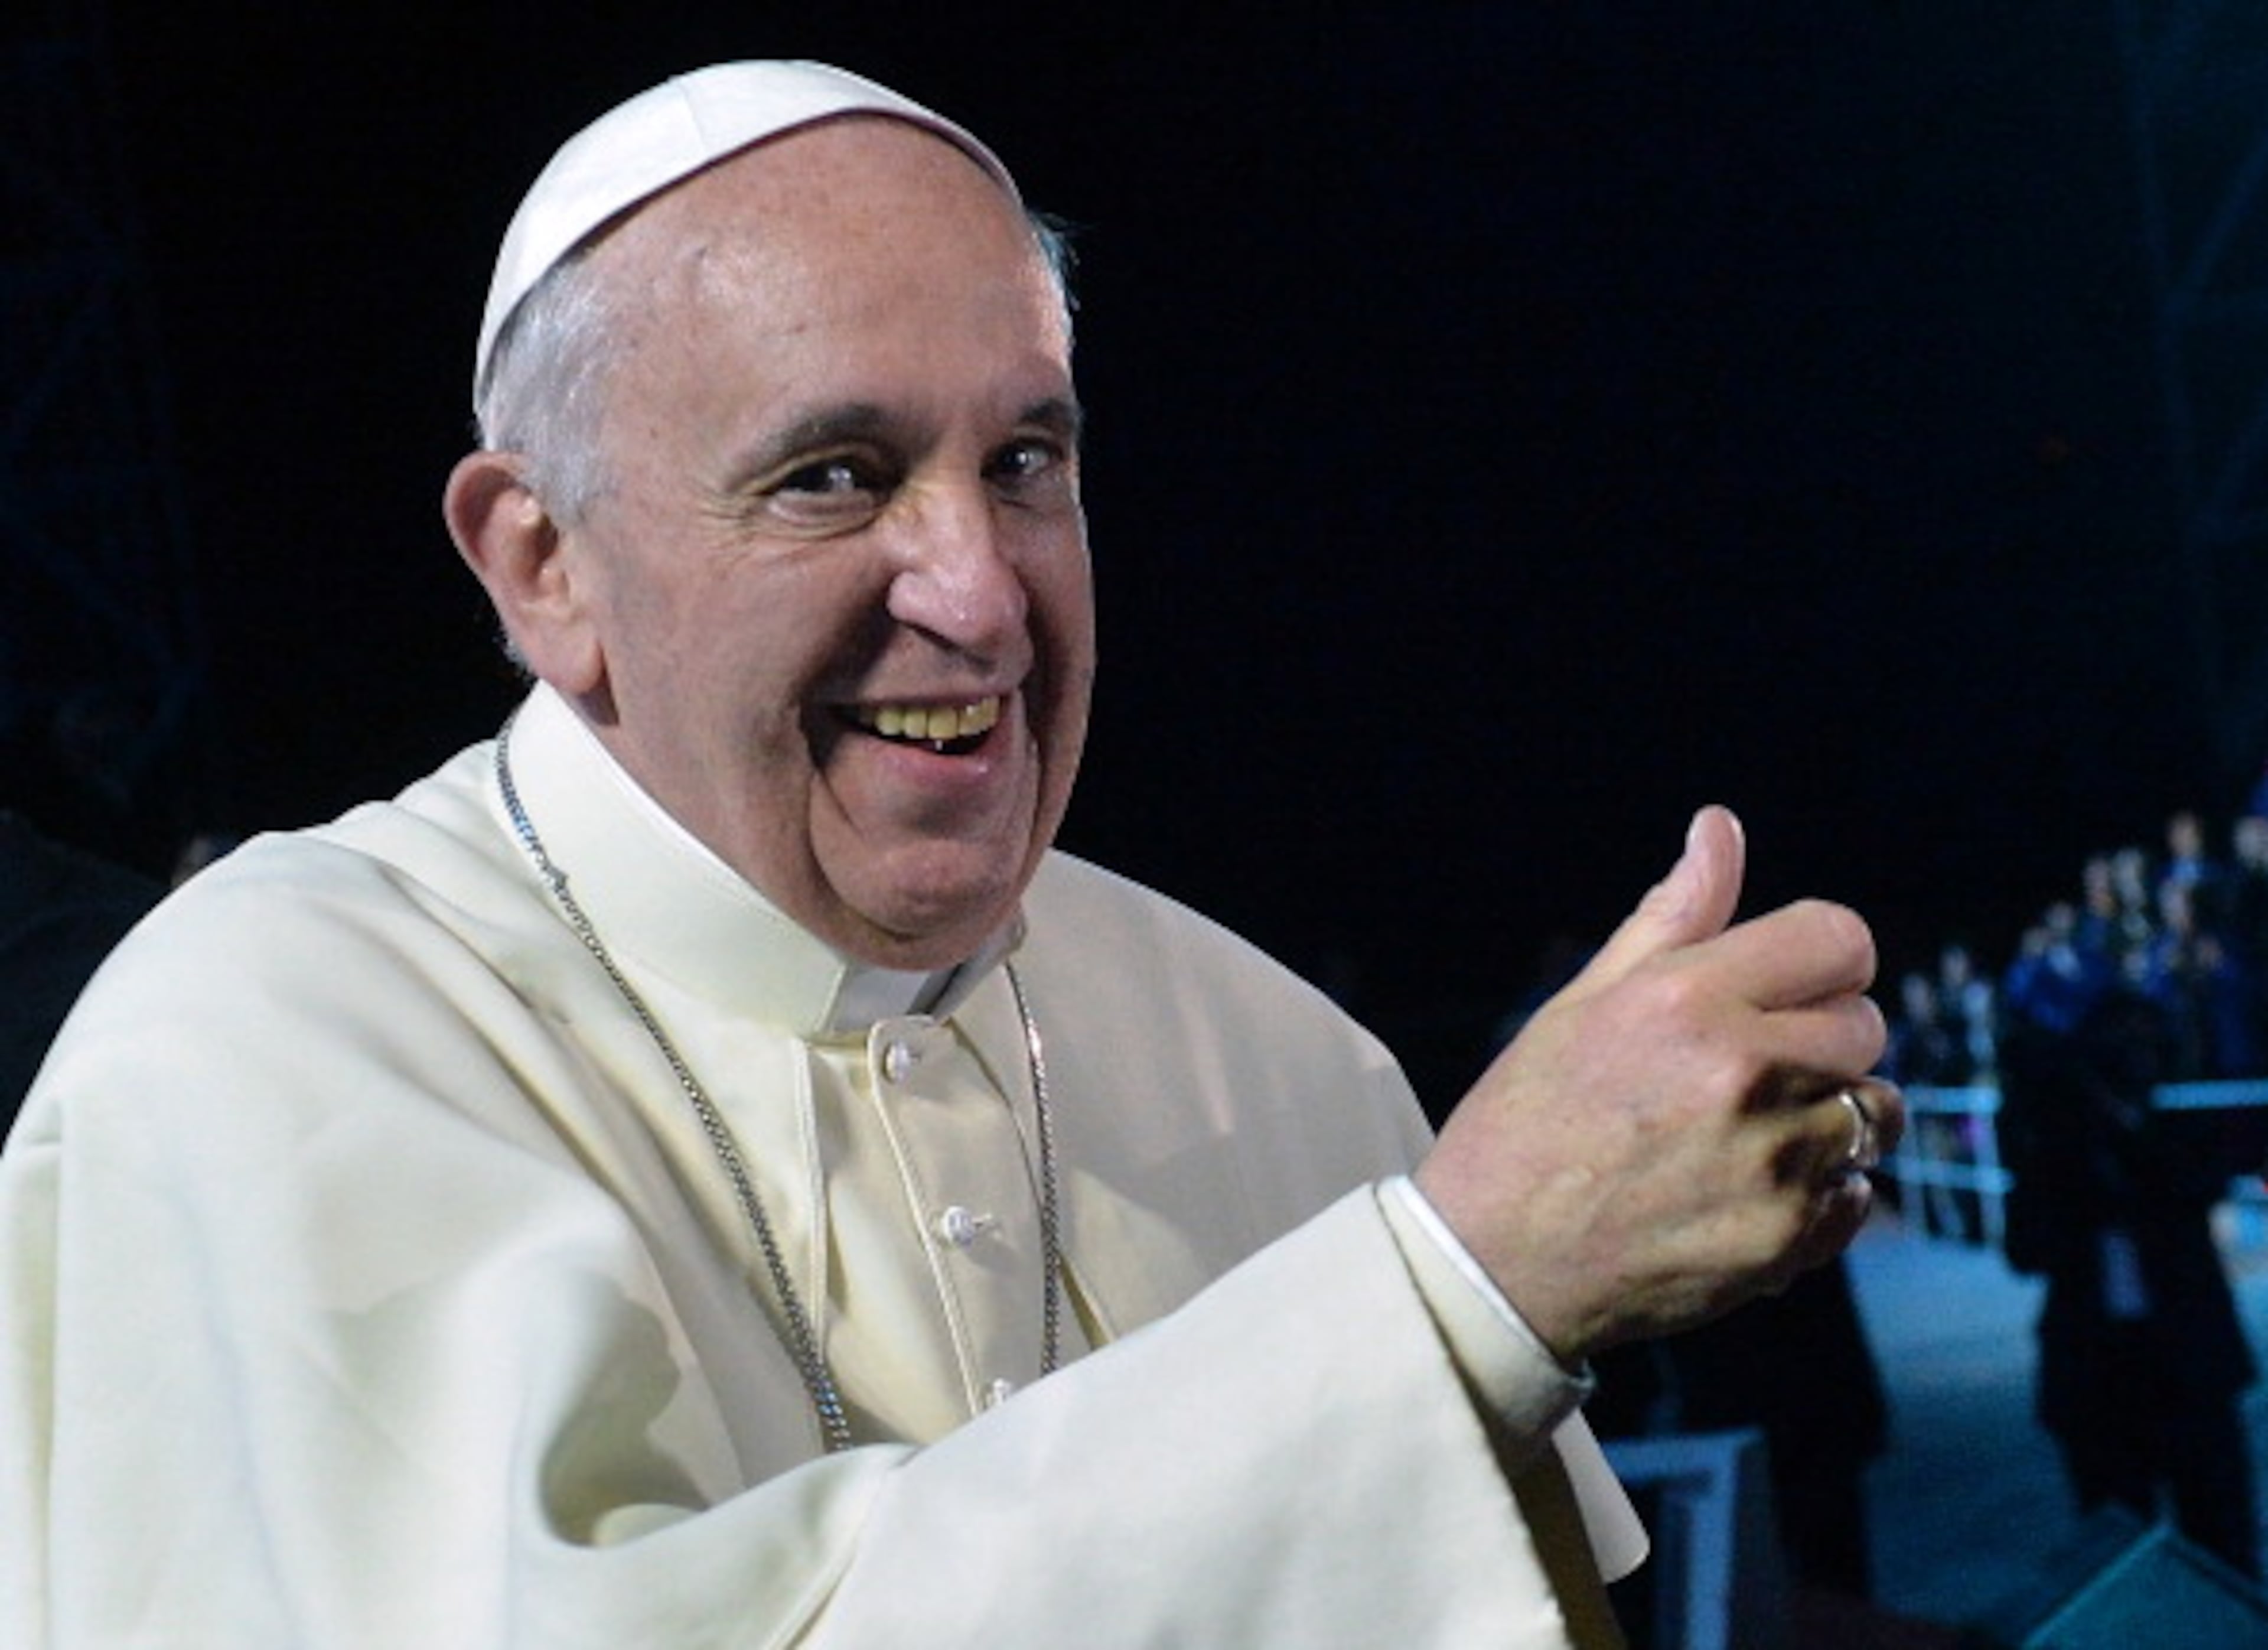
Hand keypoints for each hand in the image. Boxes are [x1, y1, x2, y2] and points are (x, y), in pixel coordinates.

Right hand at [1415, 805, 1899, 1363]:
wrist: (1493, 1264)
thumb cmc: (1528, 1122)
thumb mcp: (1585, 1003)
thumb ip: (1671, 917)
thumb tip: (1720, 827)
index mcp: (1690, 999)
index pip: (1840, 938)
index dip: (1821, 958)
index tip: (1788, 986)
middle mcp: (1745, 1073)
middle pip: (1866, 1025)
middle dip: (1821, 1037)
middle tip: (1748, 1070)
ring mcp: (1775, 1162)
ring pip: (1876, 1113)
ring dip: (1831, 1118)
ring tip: (1751, 1135)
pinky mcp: (1789, 1239)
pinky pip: (1859, 1194)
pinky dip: (1822, 1194)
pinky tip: (1747, 1193)